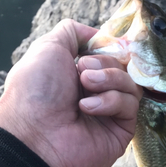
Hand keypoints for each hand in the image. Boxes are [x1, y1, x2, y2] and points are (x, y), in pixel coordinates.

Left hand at [0, 19, 142, 166]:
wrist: (34, 134)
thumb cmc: (36, 91)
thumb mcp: (48, 48)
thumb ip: (72, 32)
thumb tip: (97, 35)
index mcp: (79, 75)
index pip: (109, 54)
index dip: (108, 48)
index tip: (100, 45)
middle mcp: (96, 93)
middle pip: (122, 66)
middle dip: (104, 64)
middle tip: (82, 74)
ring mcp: (110, 114)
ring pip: (131, 83)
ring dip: (109, 80)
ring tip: (85, 88)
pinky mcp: (121, 131)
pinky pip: (130, 104)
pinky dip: (111, 101)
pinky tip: (88, 109)